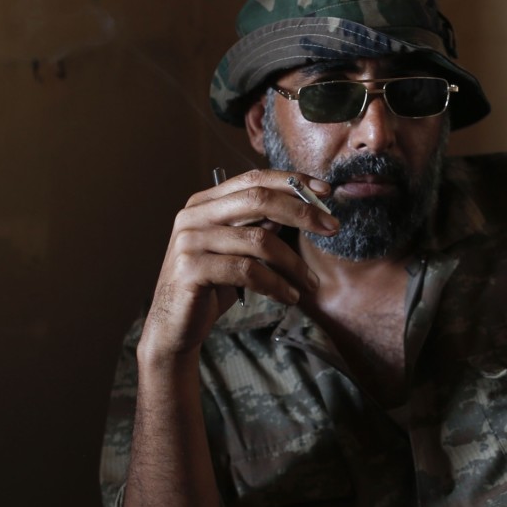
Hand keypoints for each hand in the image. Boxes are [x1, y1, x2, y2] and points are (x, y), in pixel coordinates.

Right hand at [140, 169, 338, 359]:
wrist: (173, 327)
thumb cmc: (211, 287)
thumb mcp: (237, 251)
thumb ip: (259, 226)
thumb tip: (301, 208)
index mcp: (205, 203)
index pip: (254, 179)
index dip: (292, 181)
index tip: (326, 190)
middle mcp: (194, 215)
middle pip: (258, 200)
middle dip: (302, 212)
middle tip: (333, 228)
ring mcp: (190, 240)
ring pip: (259, 240)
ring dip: (294, 263)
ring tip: (310, 284)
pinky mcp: (191, 269)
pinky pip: (247, 271)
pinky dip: (276, 285)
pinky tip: (289, 297)